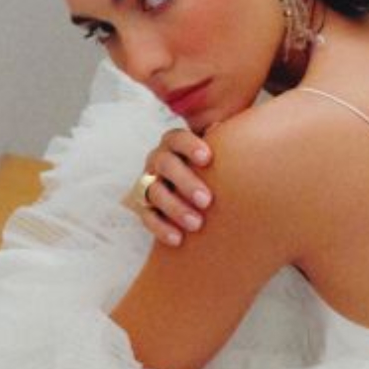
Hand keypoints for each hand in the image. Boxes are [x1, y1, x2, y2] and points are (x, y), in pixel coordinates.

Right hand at [131, 128, 212, 246]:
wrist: (199, 191)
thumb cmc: (215, 167)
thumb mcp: (219, 151)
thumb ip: (223, 141)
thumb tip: (221, 129)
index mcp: (175, 143)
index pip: (177, 138)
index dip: (190, 146)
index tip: (207, 158)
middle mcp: (158, 160)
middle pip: (166, 165)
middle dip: (186, 182)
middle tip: (207, 200)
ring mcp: (149, 183)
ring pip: (155, 192)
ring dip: (175, 208)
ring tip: (197, 224)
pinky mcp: (145, 207)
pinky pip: (148, 217)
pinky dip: (161, 228)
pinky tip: (178, 239)